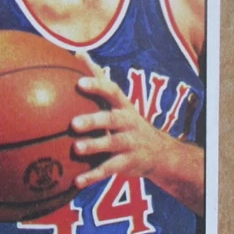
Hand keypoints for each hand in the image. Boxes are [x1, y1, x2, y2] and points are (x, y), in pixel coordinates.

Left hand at [70, 53, 177, 189]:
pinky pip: (110, 169)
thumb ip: (98, 78)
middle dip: (94, 120)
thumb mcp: (118, 100)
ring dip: (94, 147)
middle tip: (73, 123)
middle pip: (112, 119)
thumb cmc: (127, 120)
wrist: (159, 152)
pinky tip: (77, 181)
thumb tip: (77, 52)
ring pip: (112, 145)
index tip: (79, 82)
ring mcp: (130, 143)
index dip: (97, 86)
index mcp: (123, 106)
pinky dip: (93, 176)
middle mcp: (128, 122)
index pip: (112, 91)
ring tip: (76, 149)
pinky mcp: (128, 163)